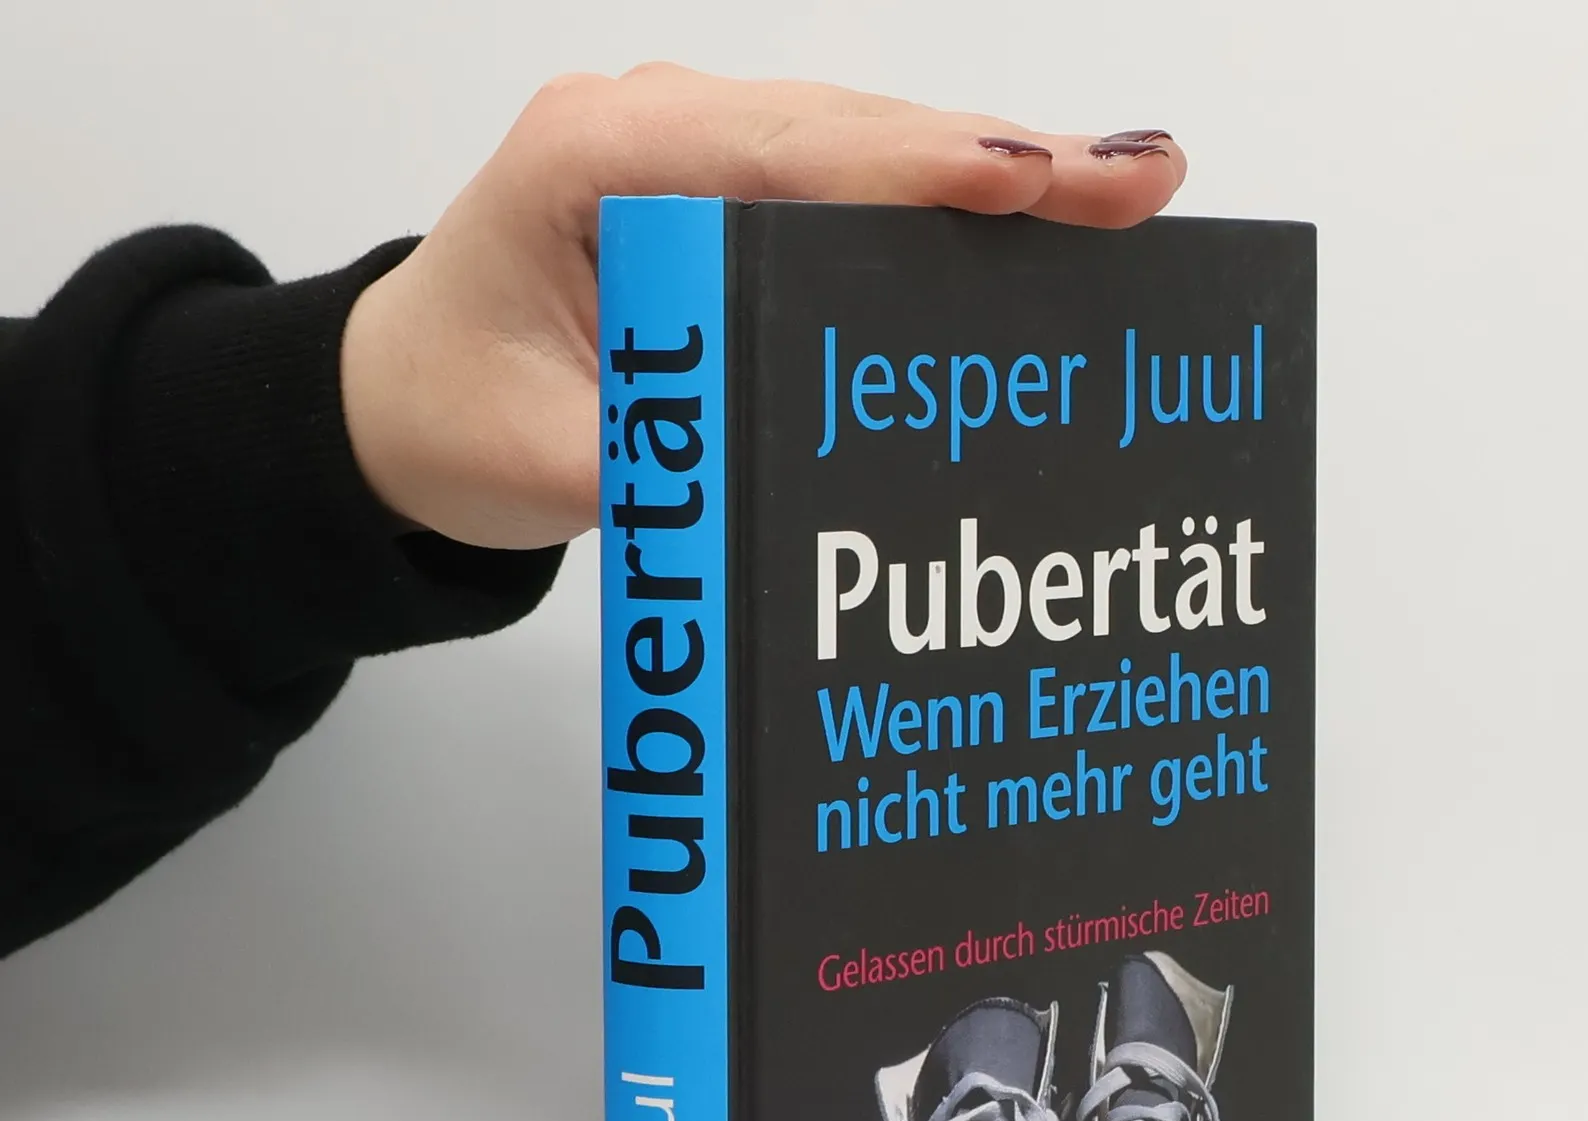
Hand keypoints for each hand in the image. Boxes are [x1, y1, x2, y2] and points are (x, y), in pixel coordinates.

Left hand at [339, 65, 1186, 549]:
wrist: (400, 399)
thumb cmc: (452, 414)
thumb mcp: (548, 461)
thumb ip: (669, 462)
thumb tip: (797, 478)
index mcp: (596, 163)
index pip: (786, 154)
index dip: (919, 169)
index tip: (1033, 179)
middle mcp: (654, 130)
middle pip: (855, 133)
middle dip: (1003, 159)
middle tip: (1142, 184)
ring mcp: (696, 152)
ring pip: (867, 146)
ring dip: (995, 170)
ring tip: (1124, 191)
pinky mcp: (727, 193)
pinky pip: (851, 182)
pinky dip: (945, 200)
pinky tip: (1037, 212)